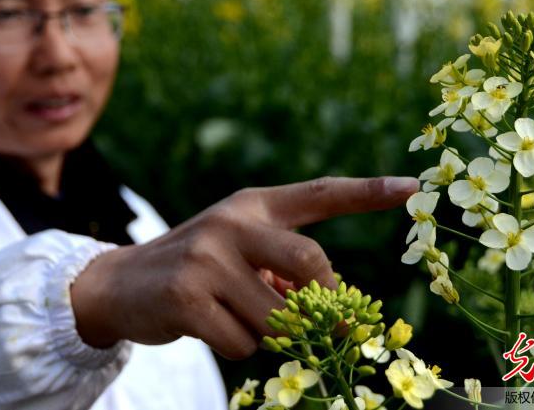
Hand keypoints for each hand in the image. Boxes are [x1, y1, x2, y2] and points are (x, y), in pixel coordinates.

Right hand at [71, 176, 417, 358]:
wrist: (120, 283)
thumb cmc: (198, 268)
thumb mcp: (239, 251)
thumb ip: (282, 268)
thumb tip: (329, 312)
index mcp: (253, 205)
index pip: (319, 193)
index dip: (368, 191)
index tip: (412, 186)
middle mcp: (233, 223)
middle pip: (312, 263)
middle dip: (324, 303)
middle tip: (326, 326)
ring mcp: (208, 257)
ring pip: (278, 316)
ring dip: (272, 333)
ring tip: (240, 318)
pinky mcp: (187, 296)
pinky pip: (242, 342)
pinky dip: (238, 347)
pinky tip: (210, 327)